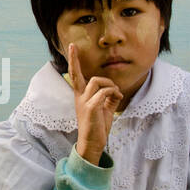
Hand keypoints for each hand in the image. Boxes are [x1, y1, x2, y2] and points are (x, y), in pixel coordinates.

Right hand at [68, 43, 122, 161]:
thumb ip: (108, 98)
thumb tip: (115, 90)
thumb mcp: (105, 109)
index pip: (75, 76)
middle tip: (73, 46)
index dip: (74, 61)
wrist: (93, 143)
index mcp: (81, 97)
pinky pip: (104, 92)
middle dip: (74, 59)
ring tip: (116, 92)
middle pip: (76, 74)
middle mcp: (79, 97)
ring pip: (96, 81)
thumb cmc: (98, 127)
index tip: (72, 47)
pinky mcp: (91, 107)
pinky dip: (113, 92)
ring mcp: (84, 102)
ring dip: (109, 84)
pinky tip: (117, 97)